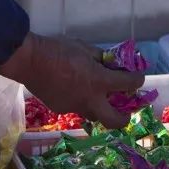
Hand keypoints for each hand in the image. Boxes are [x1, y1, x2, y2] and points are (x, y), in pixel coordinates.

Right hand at [0, 33, 143, 128]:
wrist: (30, 61)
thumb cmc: (58, 50)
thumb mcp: (85, 48)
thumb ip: (101, 58)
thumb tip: (110, 62)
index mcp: (99, 81)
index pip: (128, 84)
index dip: (137, 80)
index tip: (138, 78)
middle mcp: (90, 99)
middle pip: (114, 121)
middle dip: (125, 118)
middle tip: (127, 111)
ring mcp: (74, 107)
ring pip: (94, 115)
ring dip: (101, 109)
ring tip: (99, 98)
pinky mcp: (60, 108)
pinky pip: (76, 107)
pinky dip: (81, 101)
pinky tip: (74, 89)